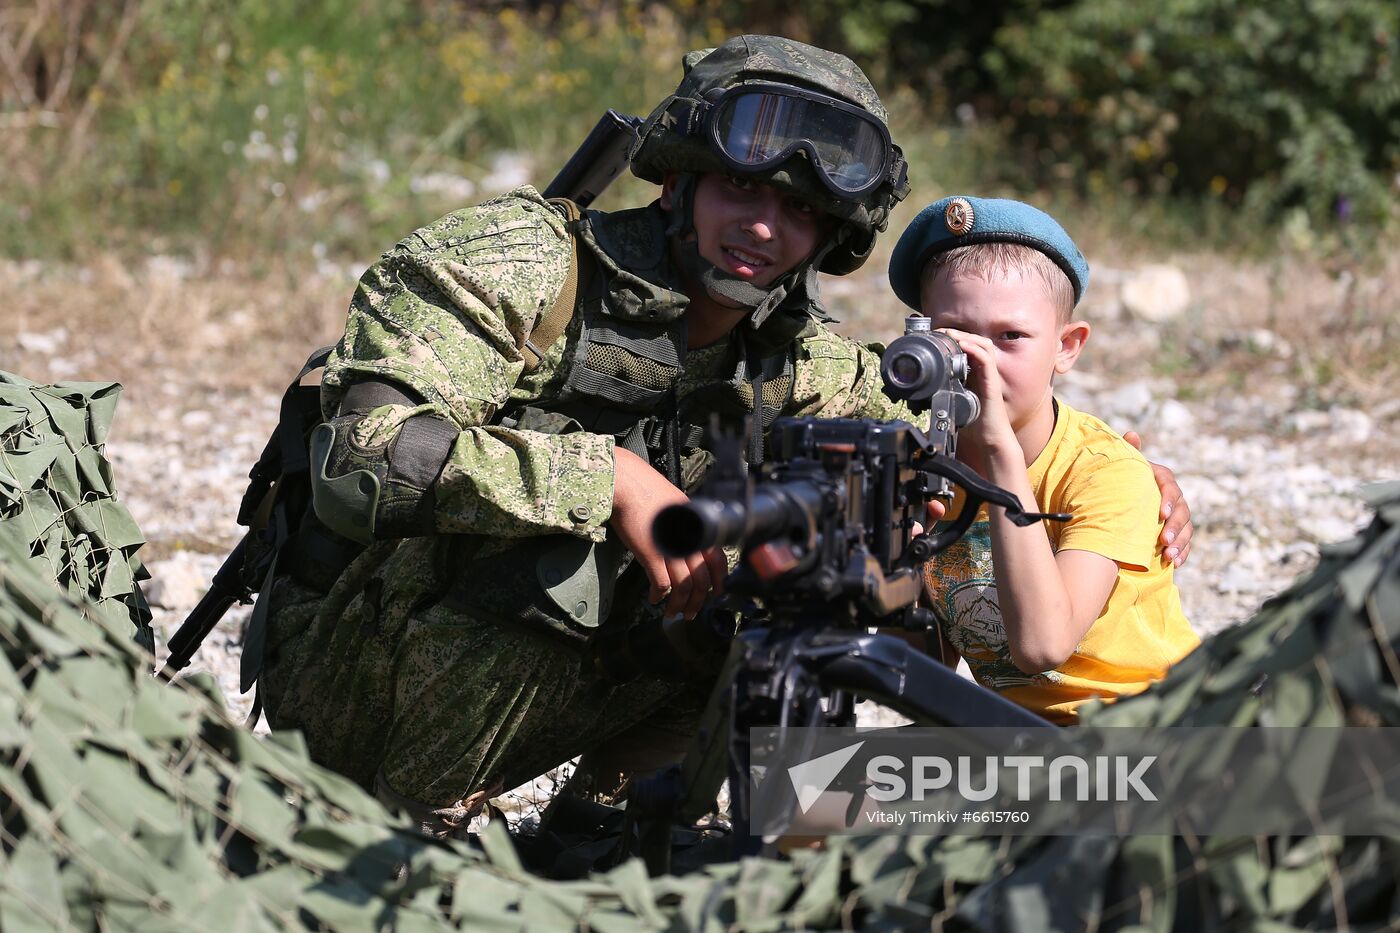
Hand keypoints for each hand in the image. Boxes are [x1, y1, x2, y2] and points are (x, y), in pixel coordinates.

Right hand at [609, 447, 726, 618]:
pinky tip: (653, 599)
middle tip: (689, 613)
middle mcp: (688, 539)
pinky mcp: (651, 554)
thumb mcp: (676, 505)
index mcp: (696, 527)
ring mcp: (671, 548)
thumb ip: (684, 525)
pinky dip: (658, 596)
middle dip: (697, 602)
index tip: (715, 593)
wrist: (626, 483)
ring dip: (678, 605)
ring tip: (672, 613)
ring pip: (683, 587)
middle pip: (701, 579)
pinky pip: (661, 584)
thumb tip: (684, 541)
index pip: (717, 559)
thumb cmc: (645, 489)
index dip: (718, 581)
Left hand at [937, 329, 1015, 453]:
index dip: (955, 337)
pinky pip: (986, 361)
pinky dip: (975, 350)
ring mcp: (989, 376)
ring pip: (984, 346)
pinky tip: (963, 346)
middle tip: (942, 331)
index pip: (969, 347)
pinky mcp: (992, 383)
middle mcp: (984, 371)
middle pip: (977, 341)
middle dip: (959, 333)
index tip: (937, 335)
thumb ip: (944, 389)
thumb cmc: (973, 421)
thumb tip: (921, 388)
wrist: (989, 437)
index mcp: (975, 373)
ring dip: (967, 337)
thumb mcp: (953, 400)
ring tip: (951, 335)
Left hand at [1123, 431, 1193, 566]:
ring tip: (1169, 556)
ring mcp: (1177, 516)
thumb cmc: (1122, 482)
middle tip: (1164, 541)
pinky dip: (1182, 553)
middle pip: (1182, 511)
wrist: (1120, 503)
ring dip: (1180, 543)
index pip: (1170, 487)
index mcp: (1162, 479)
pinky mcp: (1177, 534)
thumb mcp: (1124, 468)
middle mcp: (1174, 498)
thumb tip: (1131, 434)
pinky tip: (1175, 563)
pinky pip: (1185, 544)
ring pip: (1187, 529)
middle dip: (1175, 527)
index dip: (1168, 499)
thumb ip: (1129, 453)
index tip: (1161, 513)